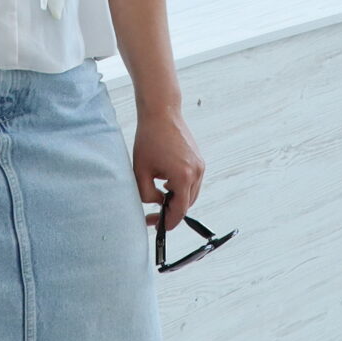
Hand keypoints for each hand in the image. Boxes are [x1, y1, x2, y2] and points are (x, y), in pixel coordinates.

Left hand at [133, 109, 204, 233]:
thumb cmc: (149, 139)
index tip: (156, 227)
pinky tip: (166, 183)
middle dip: (171, 212)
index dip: (167, 222)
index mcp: (183, 176)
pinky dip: (181, 188)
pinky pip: (192, 183)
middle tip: (153, 215)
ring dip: (177, 200)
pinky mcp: (199, 160)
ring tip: (158, 195)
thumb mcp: (140, 171)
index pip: (179, 211)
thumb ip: (147, 194)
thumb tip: (158, 203)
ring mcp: (200, 166)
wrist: (162, 113)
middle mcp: (196, 172)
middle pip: (187, 204)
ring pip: (191, 194)